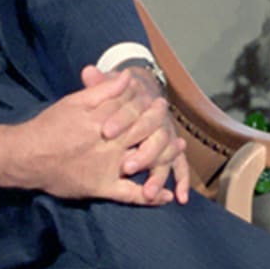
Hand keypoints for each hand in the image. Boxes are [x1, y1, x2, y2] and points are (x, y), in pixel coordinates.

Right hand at [0, 65, 180, 203]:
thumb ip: (102, 89)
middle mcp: (109, 143)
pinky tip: (165, 196)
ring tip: (178, 148)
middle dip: (160, 126)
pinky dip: (150, 197)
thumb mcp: (74, 101)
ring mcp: (107, 167)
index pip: (135, 111)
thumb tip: (127, 76)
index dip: (150, 107)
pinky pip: (130, 195)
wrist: (26, 157)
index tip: (160, 103)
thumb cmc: (49, 126)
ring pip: (144, 160)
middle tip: (171, 122)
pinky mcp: (102, 187)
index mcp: (103, 120)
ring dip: (165, 155)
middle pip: (144, 132)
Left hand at [108, 64, 188, 204]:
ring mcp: (166, 136)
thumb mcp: (109, 87)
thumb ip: (100, 83)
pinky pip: (180, 165)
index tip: (106, 132)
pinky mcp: (172, 150)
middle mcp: (158, 121)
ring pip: (167, 155)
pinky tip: (179, 197)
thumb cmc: (119, 96)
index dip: (121, 121)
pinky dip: (182, 180)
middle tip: (127, 168)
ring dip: (159, 174)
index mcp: (143, 104)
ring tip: (149, 192)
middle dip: (143, 154)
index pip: (134, 112)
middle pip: (155, 137)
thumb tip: (88, 71)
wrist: (140, 94)